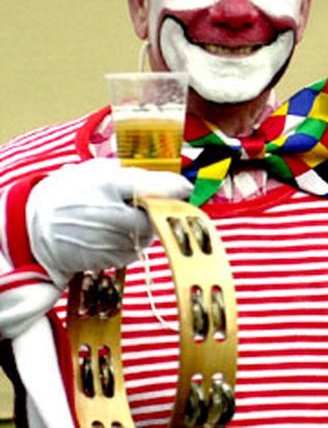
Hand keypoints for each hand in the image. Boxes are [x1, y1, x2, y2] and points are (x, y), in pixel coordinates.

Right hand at [26, 159, 192, 287]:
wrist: (36, 226)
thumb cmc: (71, 193)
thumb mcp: (98, 171)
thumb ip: (132, 174)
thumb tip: (172, 181)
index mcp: (108, 185)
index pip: (152, 187)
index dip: (174, 188)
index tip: (186, 188)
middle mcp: (110, 215)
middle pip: (155, 217)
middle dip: (159, 212)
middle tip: (149, 206)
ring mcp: (108, 241)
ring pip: (147, 237)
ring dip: (145, 229)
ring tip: (122, 219)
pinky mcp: (106, 260)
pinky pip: (134, 252)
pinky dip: (131, 244)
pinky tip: (113, 234)